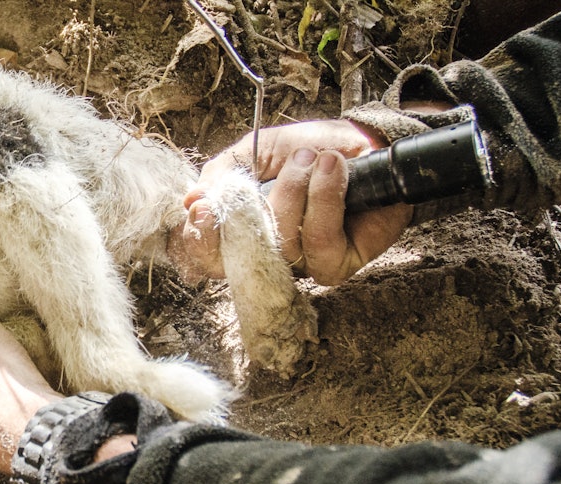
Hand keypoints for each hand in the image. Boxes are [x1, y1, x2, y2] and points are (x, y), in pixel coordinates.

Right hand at [175, 119, 413, 285]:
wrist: (368, 141)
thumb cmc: (311, 149)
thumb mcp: (258, 151)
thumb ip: (223, 172)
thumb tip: (191, 200)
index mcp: (244, 233)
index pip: (210, 255)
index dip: (200, 240)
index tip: (201, 210)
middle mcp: (271, 256)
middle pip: (240, 259)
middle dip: (244, 220)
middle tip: (247, 187)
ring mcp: (303, 264)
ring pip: (284, 243)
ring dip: (294, 190)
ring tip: (311, 157)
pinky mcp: (338, 263)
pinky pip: (320, 241)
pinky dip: (324, 199)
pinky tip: (332, 168)